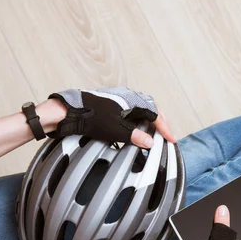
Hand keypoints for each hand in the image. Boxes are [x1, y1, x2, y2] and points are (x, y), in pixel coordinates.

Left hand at [48, 87, 175, 147]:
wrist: (69, 111)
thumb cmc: (91, 117)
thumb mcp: (117, 130)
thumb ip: (136, 136)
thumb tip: (150, 142)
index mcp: (132, 99)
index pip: (156, 114)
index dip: (165, 128)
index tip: (171, 139)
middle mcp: (127, 96)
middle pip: (150, 109)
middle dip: (159, 123)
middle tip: (165, 135)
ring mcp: (118, 99)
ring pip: (140, 110)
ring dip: (148, 122)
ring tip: (152, 134)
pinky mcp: (109, 104)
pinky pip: (129, 111)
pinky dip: (136, 121)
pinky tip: (133, 130)